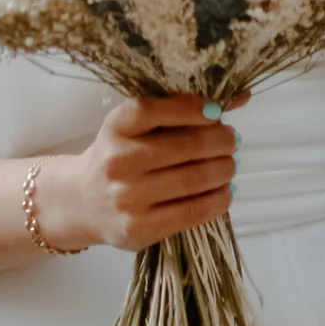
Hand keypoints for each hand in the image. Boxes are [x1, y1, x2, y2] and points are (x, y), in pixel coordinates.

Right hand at [37, 95, 243, 252]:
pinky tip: (224, 191)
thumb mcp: (137, 126)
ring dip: (223, 170)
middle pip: (184, 147)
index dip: (193, 108)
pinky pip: (191, 212)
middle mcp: (118, 161)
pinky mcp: (139, 228)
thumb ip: (181, 108)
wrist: (83, 201)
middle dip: (221, 141)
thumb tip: (241, 97)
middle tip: (231, 140)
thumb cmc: (121, 155)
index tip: (217, 111)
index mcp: (116, 126)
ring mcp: (127, 197)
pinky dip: (218, 200)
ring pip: (193, 180)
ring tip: (229, 165)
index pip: (156, 109)